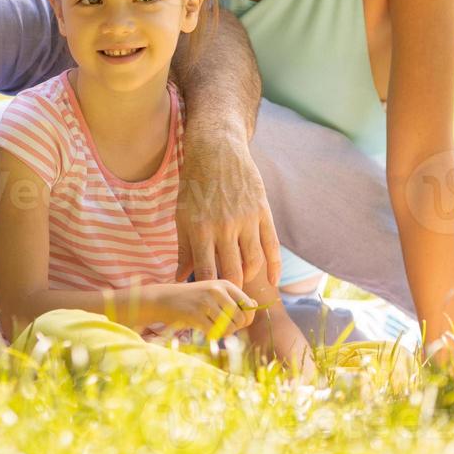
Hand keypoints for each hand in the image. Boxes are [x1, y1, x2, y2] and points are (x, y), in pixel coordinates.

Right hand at [144, 280, 260, 336]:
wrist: (163, 299)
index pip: (249, 305)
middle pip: (241, 319)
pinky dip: (212, 335)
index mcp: (224, 284)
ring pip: (230, 328)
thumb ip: (234, 299)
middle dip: (235, 327)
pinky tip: (203, 329)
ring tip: (212, 327)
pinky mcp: (195, 315)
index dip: (245, 318)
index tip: (234, 320)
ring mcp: (206, 302)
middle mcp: (217, 290)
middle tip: (221, 326)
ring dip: (223, 333)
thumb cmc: (193, 299)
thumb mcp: (214, 293)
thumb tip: (255, 306)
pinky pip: (215, 333)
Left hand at [176, 131, 281, 289]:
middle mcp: (225, 227)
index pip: (206, 273)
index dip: (210, 292)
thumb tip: (179, 278)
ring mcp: (246, 220)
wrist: (217, 151)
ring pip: (254, 262)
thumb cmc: (194, 186)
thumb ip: (183, 249)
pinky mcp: (263, 212)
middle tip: (231, 301)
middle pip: (233, 272)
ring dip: (250, 279)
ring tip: (244, 285)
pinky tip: (272, 280)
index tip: (210, 302)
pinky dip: (274, 267)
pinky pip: (272, 246)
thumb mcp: (182, 216)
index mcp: (201, 230)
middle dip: (232, 291)